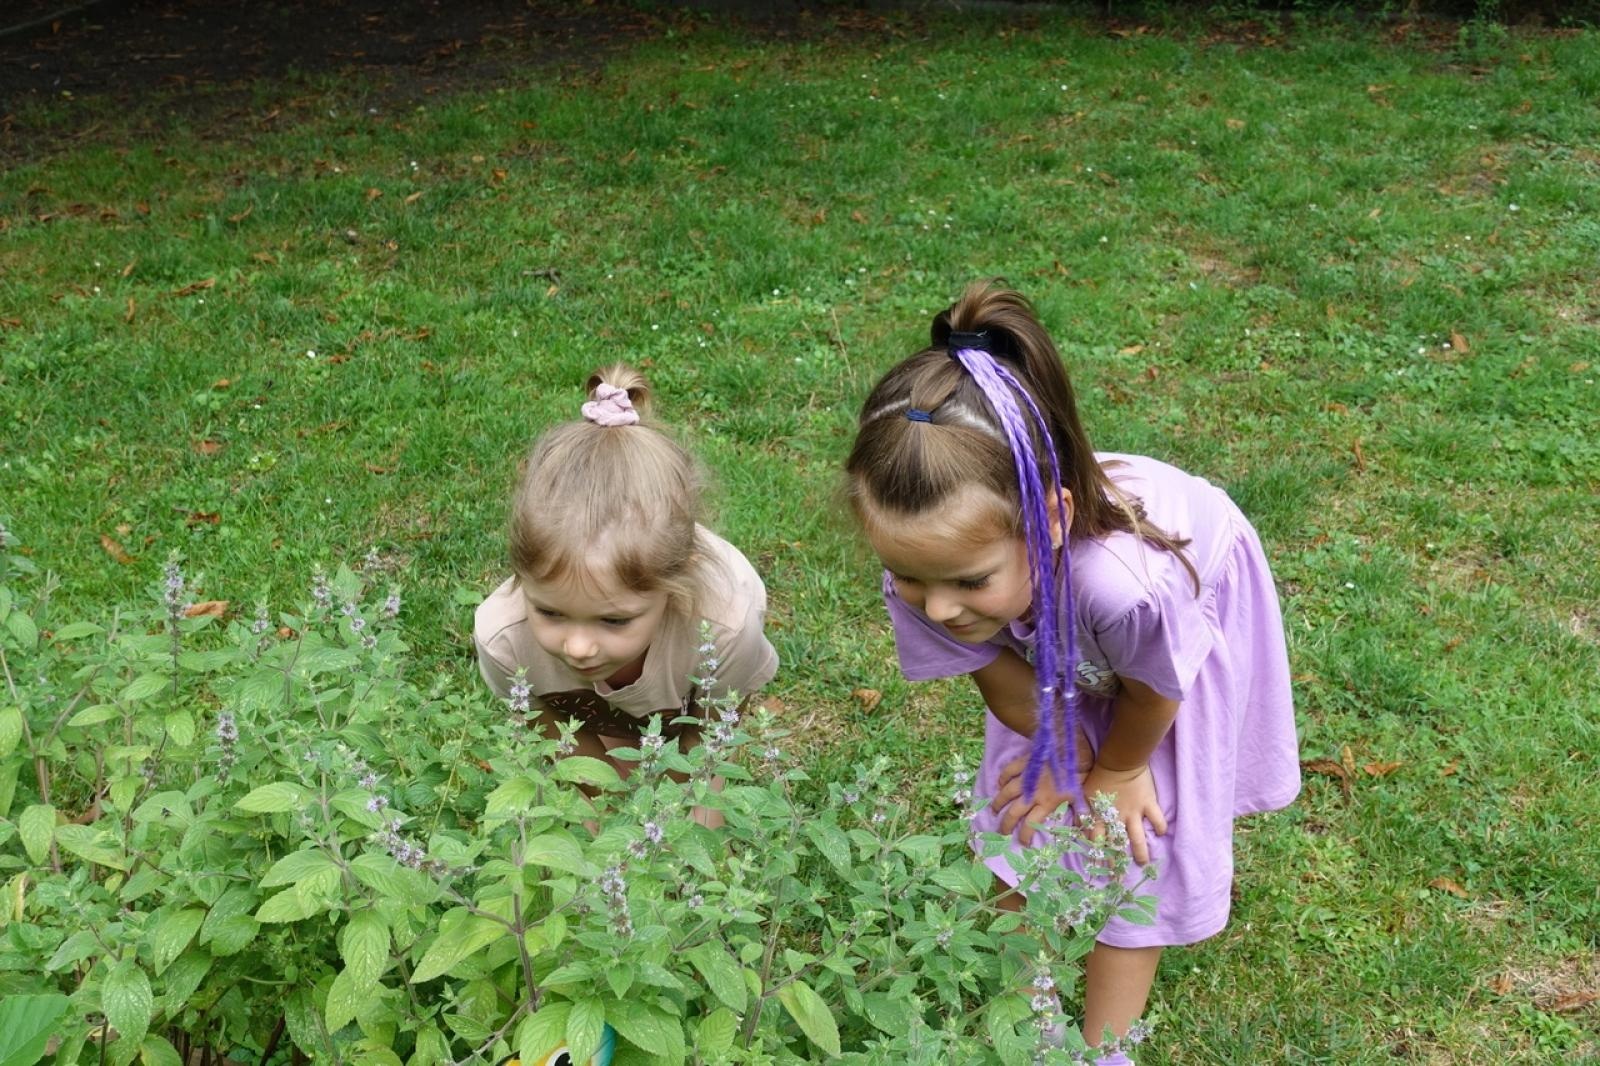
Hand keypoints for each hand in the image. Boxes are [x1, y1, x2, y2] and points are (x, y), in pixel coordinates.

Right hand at [990, 727, 1093, 845]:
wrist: (1075, 750)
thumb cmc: (1081, 774)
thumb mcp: (1082, 798)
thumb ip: (1078, 814)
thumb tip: (1085, 829)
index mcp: (1047, 803)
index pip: (1031, 824)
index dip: (1025, 836)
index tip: (1023, 843)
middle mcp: (1033, 793)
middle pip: (1014, 812)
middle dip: (1005, 824)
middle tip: (1001, 831)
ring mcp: (1027, 777)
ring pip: (1007, 793)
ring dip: (998, 802)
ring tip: (993, 810)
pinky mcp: (1025, 763)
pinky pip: (1008, 771)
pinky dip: (1002, 778)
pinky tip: (999, 784)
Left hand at [1080, 762, 1164, 865]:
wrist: (1120, 761)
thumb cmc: (1100, 776)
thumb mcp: (1085, 793)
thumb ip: (1082, 810)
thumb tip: (1077, 825)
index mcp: (1100, 816)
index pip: (1096, 840)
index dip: (1096, 855)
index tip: (1096, 869)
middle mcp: (1117, 818)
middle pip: (1116, 845)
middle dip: (1117, 863)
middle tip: (1119, 880)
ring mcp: (1134, 813)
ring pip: (1137, 839)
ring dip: (1140, 852)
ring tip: (1143, 863)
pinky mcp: (1148, 804)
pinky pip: (1157, 820)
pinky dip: (1159, 827)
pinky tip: (1160, 833)